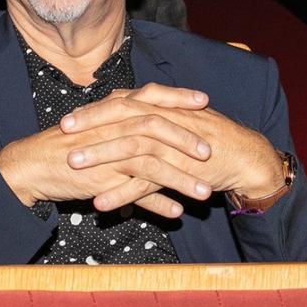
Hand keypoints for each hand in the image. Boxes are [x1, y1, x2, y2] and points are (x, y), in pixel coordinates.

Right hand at [0, 84, 215, 218]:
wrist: (31, 164)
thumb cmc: (63, 150)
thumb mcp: (96, 137)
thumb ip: (122, 138)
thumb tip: (145, 146)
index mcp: (110, 111)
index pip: (149, 96)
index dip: (177, 98)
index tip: (203, 101)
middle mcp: (111, 126)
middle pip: (156, 126)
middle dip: (187, 138)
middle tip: (210, 150)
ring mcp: (107, 150)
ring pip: (152, 159)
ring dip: (181, 177)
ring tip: (204, 192)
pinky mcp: (101, 175)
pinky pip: (135, 187)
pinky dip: (157, 200)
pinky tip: (176, 212)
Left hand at [62, 84, 283, 201]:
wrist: (244, 157)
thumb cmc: (207, 138)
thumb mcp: (175, 119)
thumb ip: (147, 112)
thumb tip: (117, 104)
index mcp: (161, 108)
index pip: (120, 104)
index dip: (93, 111)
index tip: (66, 120)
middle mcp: (165, 122)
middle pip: (121, 119)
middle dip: (90, 127)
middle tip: (62, 136)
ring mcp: (172, 146)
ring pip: (130, 148)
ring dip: (100, 157)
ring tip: (73, 165)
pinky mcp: (180, 171)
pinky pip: (146, 182)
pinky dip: (122, 192)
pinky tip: (101, 202)